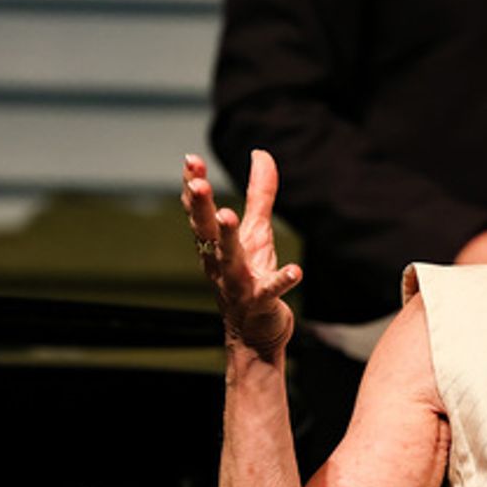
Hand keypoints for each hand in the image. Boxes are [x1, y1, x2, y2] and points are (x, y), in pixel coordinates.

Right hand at [182, 150, 301, 357]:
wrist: (254, 333)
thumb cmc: (250, 277)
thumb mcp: (257, 232)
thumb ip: (259, 194)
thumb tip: (261, 153)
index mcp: (215, 244)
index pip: (200, 211)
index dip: (193, 185)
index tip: (190, 159)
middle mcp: (220, 262)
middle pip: (206, 231)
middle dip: (200, 207)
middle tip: (197, 183)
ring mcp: (238, 283)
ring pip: (229, 258)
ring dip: (227, 238)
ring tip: (229, 215)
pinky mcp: (261, 302)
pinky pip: (270, 290)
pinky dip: (281, 280)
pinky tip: (295, 271)